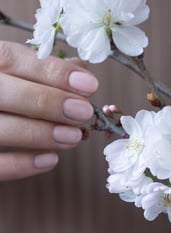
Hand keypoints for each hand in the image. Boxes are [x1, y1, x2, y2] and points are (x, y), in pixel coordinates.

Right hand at [0, 41, 97, 180]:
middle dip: (49, 102)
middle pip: (4, 92)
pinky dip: (21, 164)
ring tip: (74, 137)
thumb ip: (41, 69)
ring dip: (40, 133)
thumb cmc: (1, 91)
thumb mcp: (10, 71)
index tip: (90, 85)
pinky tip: (50, 159)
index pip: (12, 58)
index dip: (53, 72)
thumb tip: (81, 70)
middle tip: (84, 113)